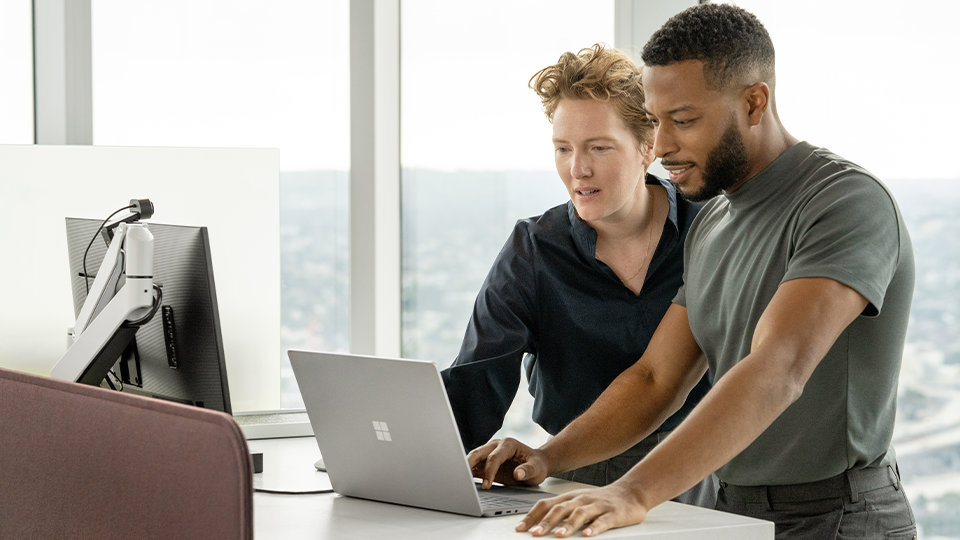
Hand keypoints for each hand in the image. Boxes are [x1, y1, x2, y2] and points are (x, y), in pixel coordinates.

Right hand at [467, 437, 549, 489]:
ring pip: (473, 458)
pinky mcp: (487, 462)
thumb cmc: (537, 465)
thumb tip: (518, 474)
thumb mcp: (537, 469)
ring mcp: (490, 453)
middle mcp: (496, 446)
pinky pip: (475, 467)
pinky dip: (468, 474)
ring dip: (465, 469)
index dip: (489, 472)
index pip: (494, 458)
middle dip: (468, 464)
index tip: (487, 486)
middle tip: (461, 477)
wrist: (537, 463)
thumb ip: (528, 471)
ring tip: (458, 481)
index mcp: (508, 445)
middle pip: (478, 453)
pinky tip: (462, 482)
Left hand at [517, 483, 649, 537]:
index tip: (520, 528)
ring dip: (567, 525)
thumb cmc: (601, 500)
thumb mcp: (578, 502)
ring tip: (558, 536)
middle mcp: (581, 499)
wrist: (631, 492)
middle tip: (534, 534)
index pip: (546, 505)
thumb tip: (537, 524)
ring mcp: (597, 505)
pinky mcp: (613, 513)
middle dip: (546, 522)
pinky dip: (594, 528)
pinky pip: (602, 521)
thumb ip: (561, 511)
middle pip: (560, 509)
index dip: (532, 516)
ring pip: (579, 514)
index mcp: (569, 497)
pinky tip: (587, 535)